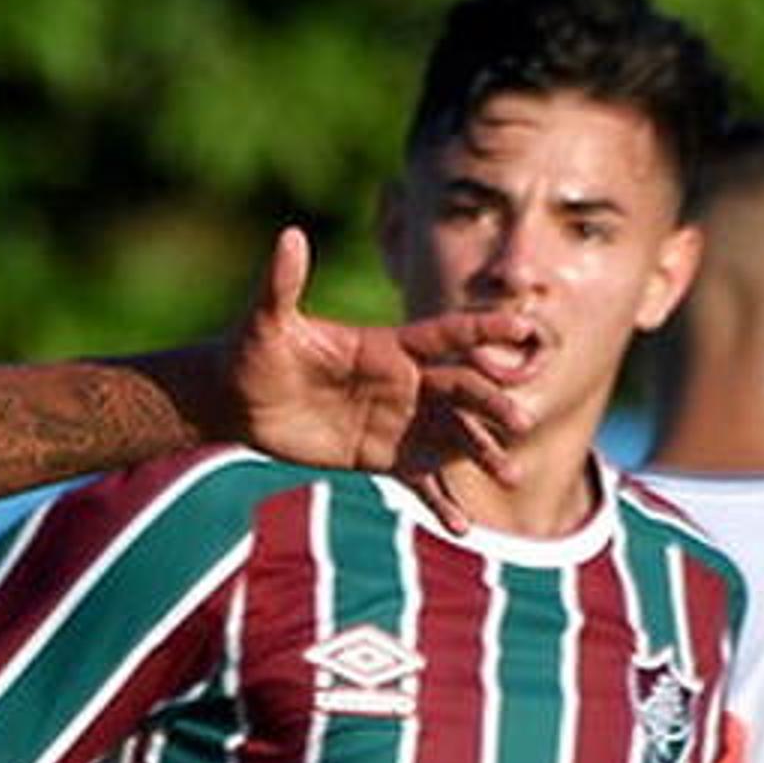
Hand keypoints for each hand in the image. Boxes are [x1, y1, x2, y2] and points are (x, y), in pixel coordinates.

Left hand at [216, 230, 533, 509]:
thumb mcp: (266, 321)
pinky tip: (461, 527)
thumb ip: (284, 283)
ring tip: (510, 476)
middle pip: (460, 391)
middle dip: (490, 405)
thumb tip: (289, 235)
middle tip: (520, 423)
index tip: (527, 329)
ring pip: (452, 437)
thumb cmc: (251, 352)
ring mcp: (397, 422)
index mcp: (387, 347)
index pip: (446, 335)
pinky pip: (421, 481)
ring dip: (482, 454)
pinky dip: (442, 502)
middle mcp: (403, 383)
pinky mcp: (381, 458)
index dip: (485, 331)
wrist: (237, 400)